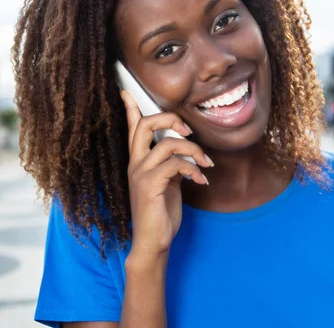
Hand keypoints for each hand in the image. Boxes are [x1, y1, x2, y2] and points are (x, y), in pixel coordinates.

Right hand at [121, 90, 211, 258]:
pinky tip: (201, 181)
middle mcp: (135, 164)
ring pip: (169, 144)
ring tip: (207, 164)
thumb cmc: (161, 213)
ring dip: (194, 151)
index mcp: (138, 161)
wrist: (154, 242)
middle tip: (189, 130)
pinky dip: (193, 169)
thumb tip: (187, 151)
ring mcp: (140, 174)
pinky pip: (175, 164)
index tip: (127, 90)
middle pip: (145, 124)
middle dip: (170, 118)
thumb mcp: (168, 183)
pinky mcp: (149, 186)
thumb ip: (172, 164)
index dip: (130, 108)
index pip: (132, 128)